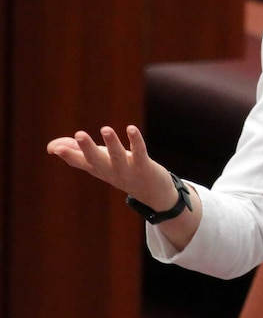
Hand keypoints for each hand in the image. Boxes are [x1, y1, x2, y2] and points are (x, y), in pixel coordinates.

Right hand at [46, 125, 174, 209]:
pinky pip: (140, 152)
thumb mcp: (99, 162)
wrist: (151, 193)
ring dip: (112, 143)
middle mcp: (109, 170)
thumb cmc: (120, 171)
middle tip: (79, 134)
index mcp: (97, 168)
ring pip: (117, 156)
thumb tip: (51, 148)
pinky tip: (131, 129)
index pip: (79, 162)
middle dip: (87, 147)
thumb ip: (77, 153)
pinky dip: (136, 141)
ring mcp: (127, 169)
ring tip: (106, 129)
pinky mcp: (144, 166)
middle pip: (96, 159)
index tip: (55, 149)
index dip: (68, 155)